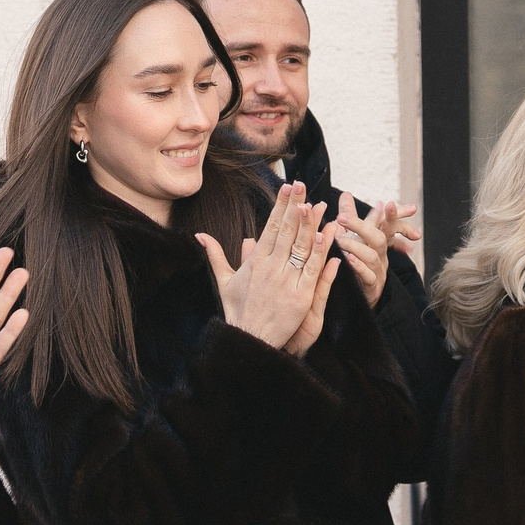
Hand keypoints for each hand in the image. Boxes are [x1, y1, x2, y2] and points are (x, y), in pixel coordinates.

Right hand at [196, 183, 336, 351]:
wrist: (249, 339)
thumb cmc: (237, 311)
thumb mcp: (224, 281)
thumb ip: (216, 255)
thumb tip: (200, 236)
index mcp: (255, 261)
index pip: (270, 226)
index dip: (280, 206)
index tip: (288, 188)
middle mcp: (270, 268)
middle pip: (286, 231)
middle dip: (294, 205)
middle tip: (301, 185)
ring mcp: (286, 282)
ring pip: (301, 247)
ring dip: (310, 224)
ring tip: (316, 203)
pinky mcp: (300, 297)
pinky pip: (312, 270)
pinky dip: (318, 253)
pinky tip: (324, 235)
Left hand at [329, 194, 419, 307]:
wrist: (361, 295)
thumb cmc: (356, 262)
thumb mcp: (353, 237)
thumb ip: (350, 216)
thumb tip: (346, 193)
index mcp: (377, 240)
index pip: (388, 224)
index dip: (391, 214)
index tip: (388, 203)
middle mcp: (380, 253)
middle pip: (379, 237)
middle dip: (362, 226)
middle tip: (342, 217)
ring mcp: (378, 269)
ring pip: (372, 255)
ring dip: (355, 246)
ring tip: (339, 240)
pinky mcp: (371, 286)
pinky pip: (368, 276)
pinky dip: (359, 267)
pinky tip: (348, 260)